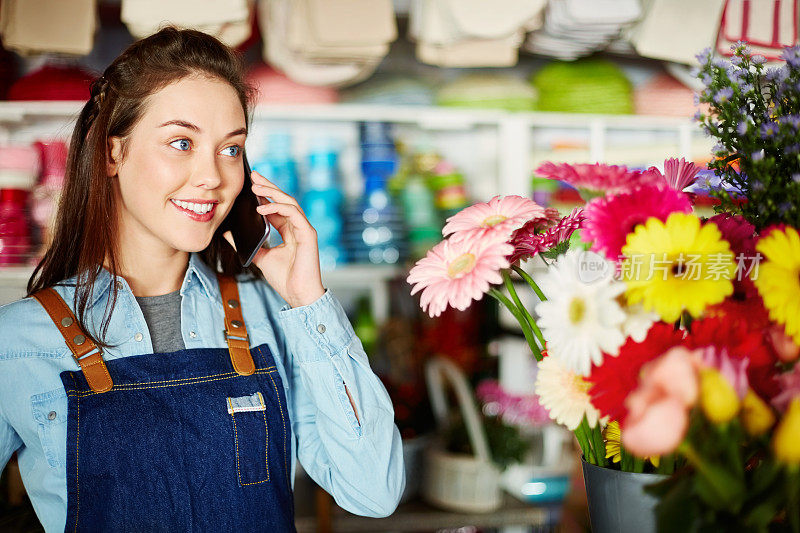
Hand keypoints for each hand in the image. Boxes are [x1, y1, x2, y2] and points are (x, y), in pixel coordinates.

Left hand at [223, 170, 324, 307]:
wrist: (298, 294)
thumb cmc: (285, 279)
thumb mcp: (260, 258)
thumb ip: (250, 245)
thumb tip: (230, 234)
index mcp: (289, 231)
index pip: (277, 207)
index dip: (265, 194)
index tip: (250, 184)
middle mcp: (298, 227)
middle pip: (284, 200)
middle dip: (268, 186)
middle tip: (253, 175)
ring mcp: (304, 229)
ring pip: (289, 202)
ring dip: (272, 192)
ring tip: (255, 187)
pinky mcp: (308, 234)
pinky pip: (293, 214)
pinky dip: (277, 207)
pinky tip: (261, 206)